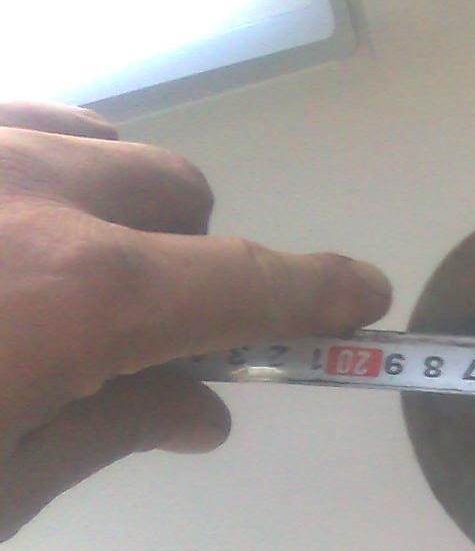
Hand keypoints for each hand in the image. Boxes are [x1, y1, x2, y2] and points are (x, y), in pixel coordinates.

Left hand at [0, 102, 391, 541]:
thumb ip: (106, 433)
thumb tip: (196, 412)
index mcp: (76, 294)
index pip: (246, 284)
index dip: (316, 293)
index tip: (363, 295)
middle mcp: (32, 192)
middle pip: (178, 195)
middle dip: (182, 260)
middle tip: (130, 333)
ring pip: (98, 143)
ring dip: (108, 203)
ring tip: (46, 269)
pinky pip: (19, 117)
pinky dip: (37, 161)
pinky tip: (3, 220)